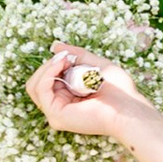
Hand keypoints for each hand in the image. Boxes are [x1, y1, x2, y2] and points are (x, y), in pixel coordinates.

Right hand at [25, 46, 159, 157]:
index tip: (68, 56)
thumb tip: (54, 46)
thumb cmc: (119, 90)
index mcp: (68, 99)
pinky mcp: (56, 115)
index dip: (53, 65)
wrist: (128, 107)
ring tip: (64, 60)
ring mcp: (56, 114)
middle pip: (36, 83)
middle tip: (66, 57)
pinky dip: (48, 72)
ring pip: (34, 86)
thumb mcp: (94, 64)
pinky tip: (61, 64)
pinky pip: (40, 89)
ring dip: (47, 67)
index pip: (47, 81)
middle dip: (48, 65)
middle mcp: (60, 108)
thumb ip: (75, 56)